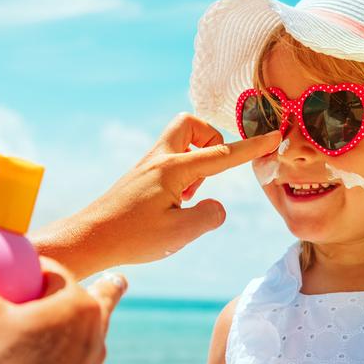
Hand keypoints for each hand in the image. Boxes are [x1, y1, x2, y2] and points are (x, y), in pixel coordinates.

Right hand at [0, 243, 127, 363]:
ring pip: (76, 337)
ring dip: (65, 327)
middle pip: (78, 301)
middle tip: (69, 286)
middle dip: (74, 291)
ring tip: (64, 322)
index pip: (52, 270)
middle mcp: (92, 338)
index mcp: (79, 308)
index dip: (25, 267)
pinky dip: (54, 362)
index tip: (3, 274)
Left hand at [30, 113, 280, 278]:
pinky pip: (170, 159)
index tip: (274, 136)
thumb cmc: (132, 237)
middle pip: (191, 124)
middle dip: (211, 140)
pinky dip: (182, 174)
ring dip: (196, 161)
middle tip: (210, 173)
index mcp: (173, 168)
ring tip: (188, 198)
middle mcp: (159, 159)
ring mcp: (147, 166)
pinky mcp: (140, 176)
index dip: (252, 147)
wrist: (89, 238)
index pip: (222, 154)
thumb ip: (210, 216)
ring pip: (180, 141)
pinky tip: (173, 204)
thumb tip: (217, 205)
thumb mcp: (180, 233)